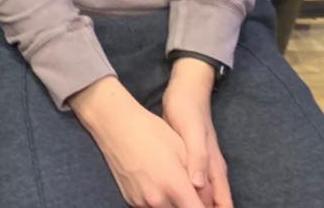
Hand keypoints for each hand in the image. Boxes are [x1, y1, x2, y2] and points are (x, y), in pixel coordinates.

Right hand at [70, 76, 202, 207]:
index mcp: (175, 186)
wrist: (114, 124)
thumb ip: (199, 179)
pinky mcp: (130, 200)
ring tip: (169, 181)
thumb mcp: (181, 148)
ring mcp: (142, 202)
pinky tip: (155, 181)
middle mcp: (158, 200)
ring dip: (174, 204)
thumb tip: (209, 197)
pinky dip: (158, 201)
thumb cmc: (150, 130)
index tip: (207, 202)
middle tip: (190, 190)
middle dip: (189, 204)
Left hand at [163, 61, 231, 207]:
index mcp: (215, 168)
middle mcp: (210, 171)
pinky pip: (189, 185)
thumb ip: (198, 157)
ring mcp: (199, 165)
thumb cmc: (189, 110)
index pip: (223, 204)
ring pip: (200, 196)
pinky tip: (171, 197)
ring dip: (193, 204)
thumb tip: (198, 185)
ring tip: (175, 207)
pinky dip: (184, 194)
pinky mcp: (187, 160)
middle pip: (212, 204)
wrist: (185, 90)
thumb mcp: (192, 131)